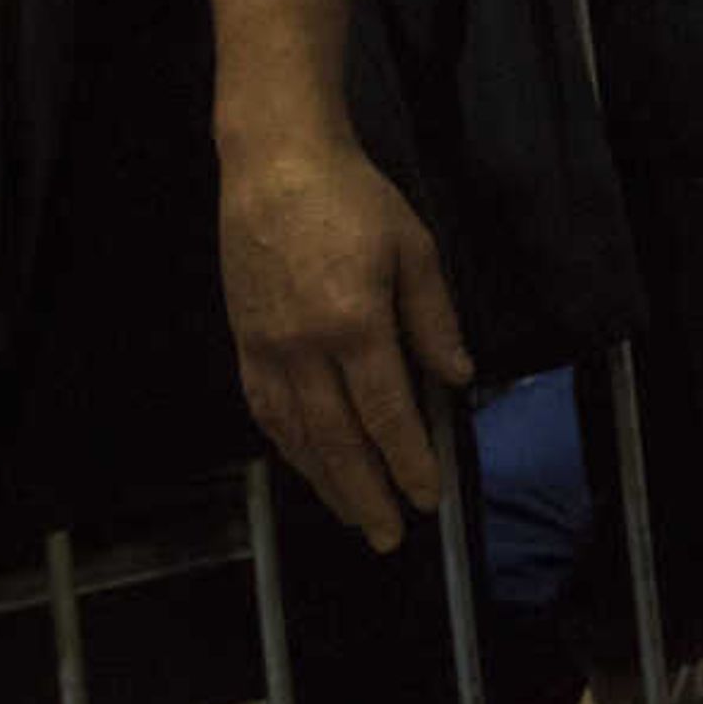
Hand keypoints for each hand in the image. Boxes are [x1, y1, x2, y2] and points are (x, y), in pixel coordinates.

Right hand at [217, 137, 471, 550]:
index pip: (387, 414)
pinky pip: (265, 411)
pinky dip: (289, 447)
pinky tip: (307, 464)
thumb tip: (458, 379)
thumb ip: (434, 320)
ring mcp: (266, 349)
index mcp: (354, 325)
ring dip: (326, 482)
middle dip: (366, 494)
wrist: (274, 166)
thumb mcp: (414, 249)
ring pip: (297, 436)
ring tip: (353, 515)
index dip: (409, 461)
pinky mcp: (244, 342)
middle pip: (338, 441)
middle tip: (388, 536)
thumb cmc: (354, 200)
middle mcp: (304, 349)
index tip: (428, 497)